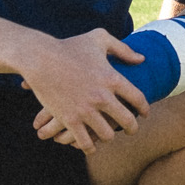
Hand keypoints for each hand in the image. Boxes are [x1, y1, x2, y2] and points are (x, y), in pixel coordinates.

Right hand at [21, 32, 147, 148]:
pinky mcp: (69, 119)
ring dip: (109, 136)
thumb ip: (123, 48)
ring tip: (108, 135)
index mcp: (112, 78)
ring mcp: (85, 109)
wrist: (39, 57)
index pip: (138, 99)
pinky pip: (84, 141)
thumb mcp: (99, 38)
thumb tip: (141, 59)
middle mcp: (102, 96)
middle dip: (131, 128)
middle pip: (126, 120)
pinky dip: (89, 146)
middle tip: (131, 130)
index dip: (144, 108)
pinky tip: (90, 145)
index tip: (144, 113)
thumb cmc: (69, 46)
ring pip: (106, 135)